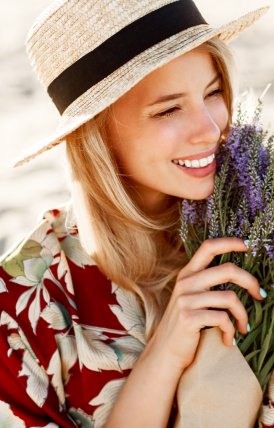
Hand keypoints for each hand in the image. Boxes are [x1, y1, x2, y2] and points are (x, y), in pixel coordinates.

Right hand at [146, 238, 263, 372]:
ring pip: (230, 298)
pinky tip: (229, 340)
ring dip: (243, 315)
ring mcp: (186, 299)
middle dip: (250, 281)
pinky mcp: (189, 317)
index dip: (229, 243)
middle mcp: (186, 282)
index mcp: (188, 274)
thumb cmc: (185, 326)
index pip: (208, 247)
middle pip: (228, 270)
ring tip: (244, 327)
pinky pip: (222, 319)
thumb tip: (241, 277)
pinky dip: (231, 331)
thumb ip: (206, 284)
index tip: (247, 246)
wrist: (165, 352)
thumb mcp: (191, 298)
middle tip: (260, 294)